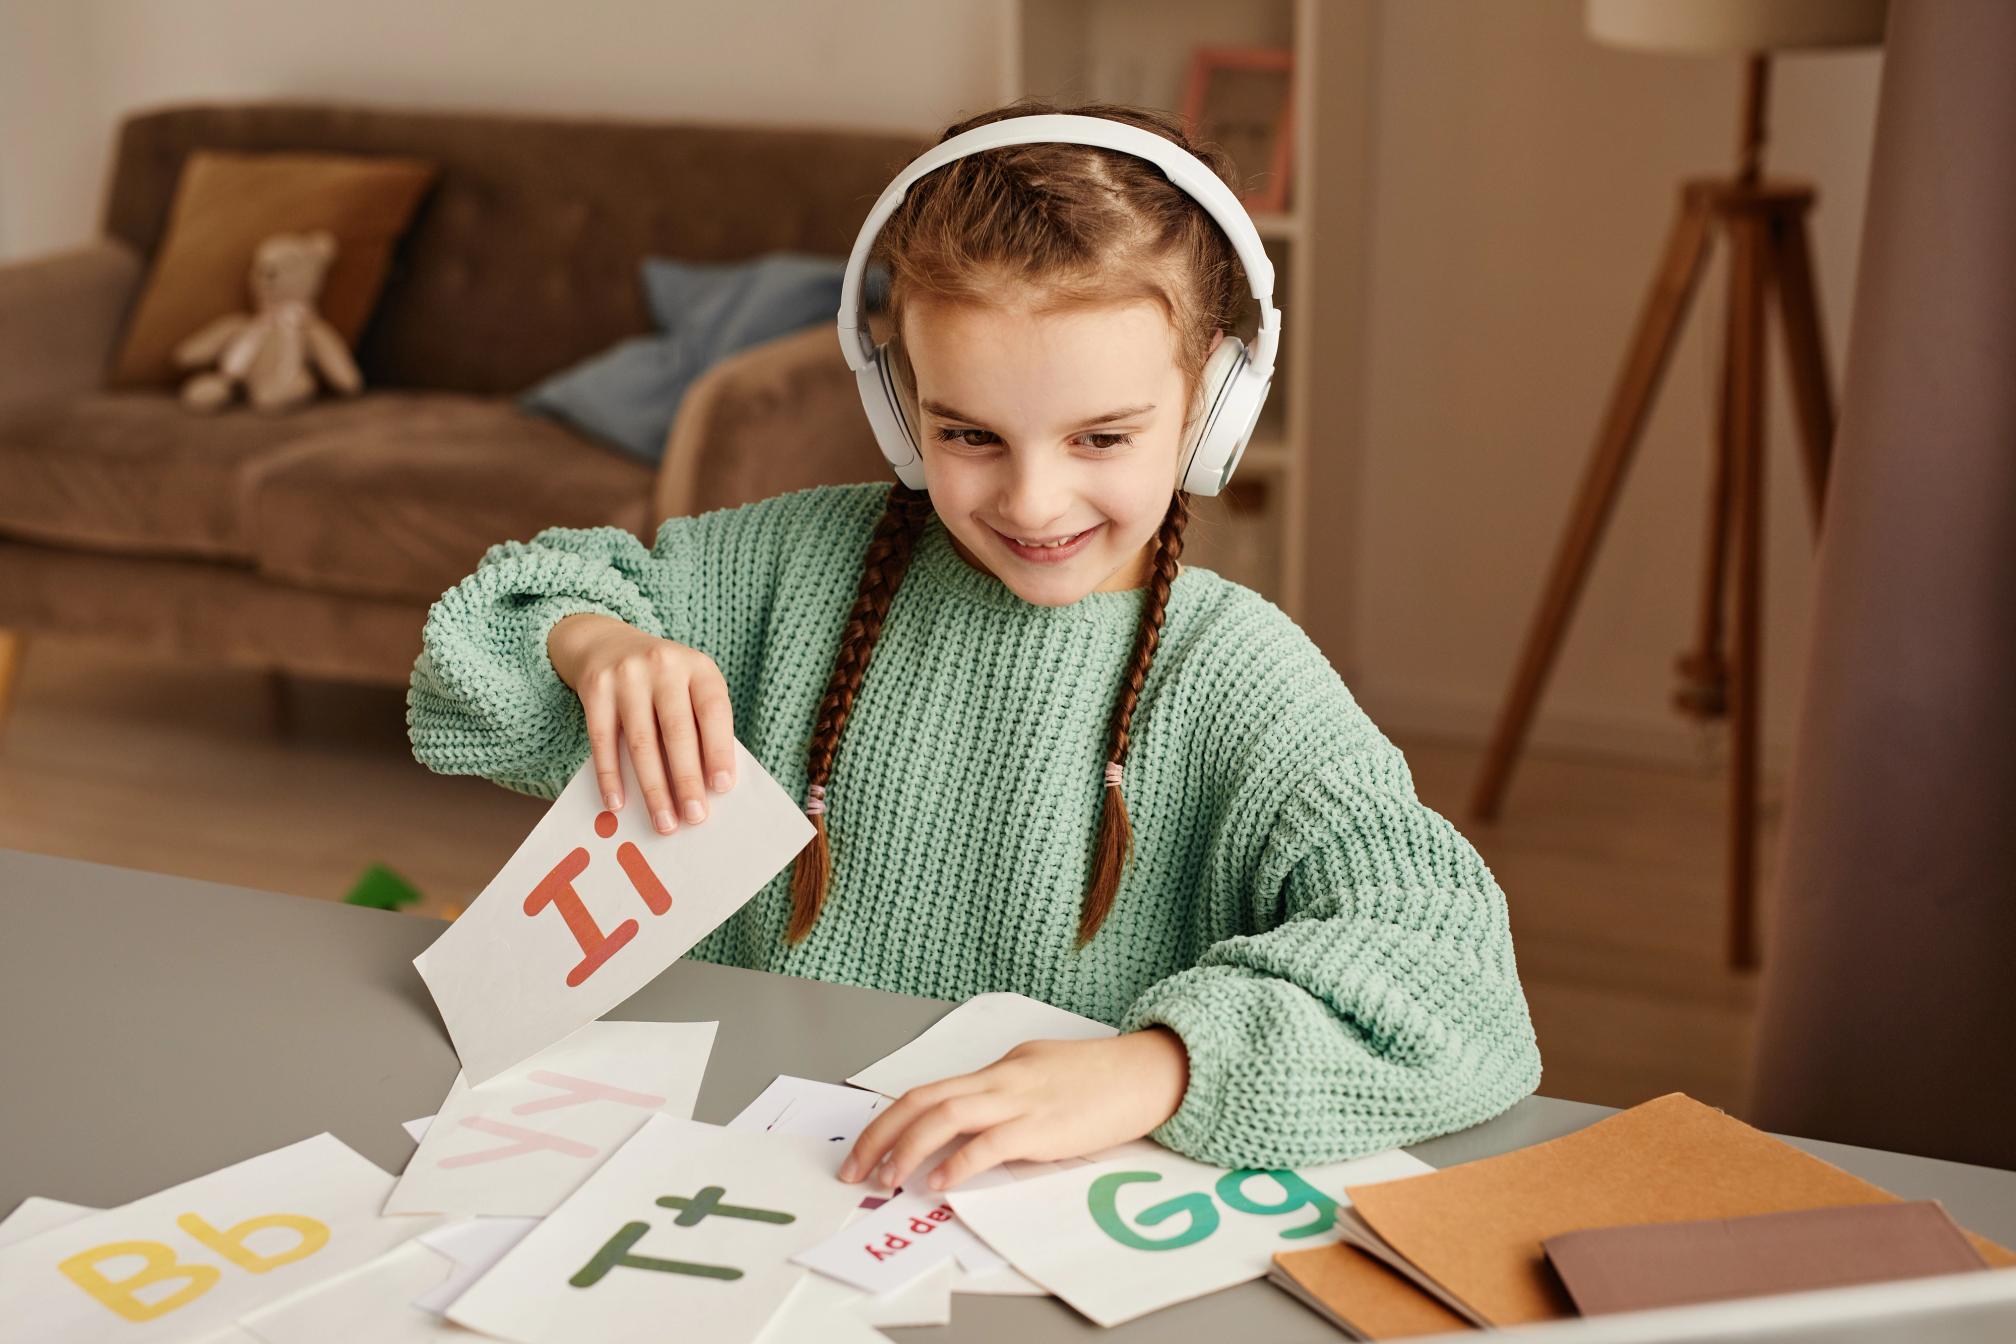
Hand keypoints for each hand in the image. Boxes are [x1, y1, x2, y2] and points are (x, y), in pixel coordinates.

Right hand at [546, 612, 736, 833]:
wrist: (607, 643)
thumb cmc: (662, 680)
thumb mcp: (689, 687)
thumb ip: (701, 725)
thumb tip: (707, 786)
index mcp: (698, 667)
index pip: (713, 711)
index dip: (718, 750)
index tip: (723, 787)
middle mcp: (663, 666)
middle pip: (677, 732)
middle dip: (687, 779)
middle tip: (695, 817)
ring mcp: (626, 676)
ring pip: (641, 743)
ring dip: (653, 789)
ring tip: (664, 822)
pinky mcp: (594, 690)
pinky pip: (603, 741)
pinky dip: (610, 776)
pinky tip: (618, 803)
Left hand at [836, 1028, 1189, 1193]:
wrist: (1148, 1071)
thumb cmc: (1102, 1078)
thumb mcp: (1043, 1074)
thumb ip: (1008, 1093)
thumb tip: (978, 1122)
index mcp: (998, 1068)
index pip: (929, 1091)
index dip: (890, 1121)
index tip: (866, 1148)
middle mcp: (1000, 1079)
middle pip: (922, 1099)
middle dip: (880, 1135)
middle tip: (854, 1169)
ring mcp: (1020, 1100)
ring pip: (946, 1116)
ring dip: (907, 1149)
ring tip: (886, 1180)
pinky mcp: (1043, 1127)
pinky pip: (990, 1144)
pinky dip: (958, 1163)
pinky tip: (939, 1183)